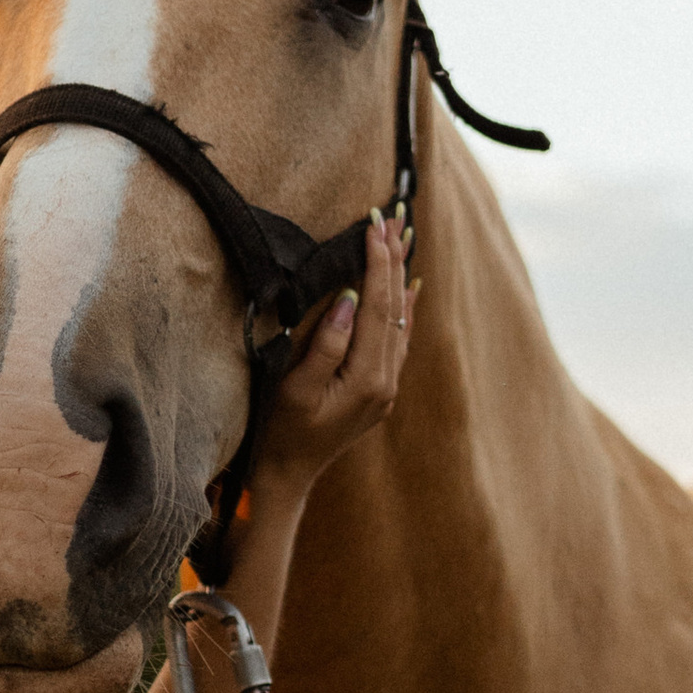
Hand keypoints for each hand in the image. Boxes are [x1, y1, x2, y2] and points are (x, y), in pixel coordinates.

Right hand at [253, 212, 412, 498]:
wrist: (288, 476)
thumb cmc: (281, 432)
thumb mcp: (295, 389)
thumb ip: (326, 345)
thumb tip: (351, 298)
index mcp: (367, 379)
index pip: (379, 306)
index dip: (378, 262)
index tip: (375, 224)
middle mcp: (386, 382)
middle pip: (396, 308)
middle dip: (394, 259)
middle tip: (395, 216)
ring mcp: (386, 388)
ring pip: (401, 320)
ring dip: (400, 277)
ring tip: (404, 239)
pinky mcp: (379, 391)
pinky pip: (399, 340)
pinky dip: (405, 309)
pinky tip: (410, 288)